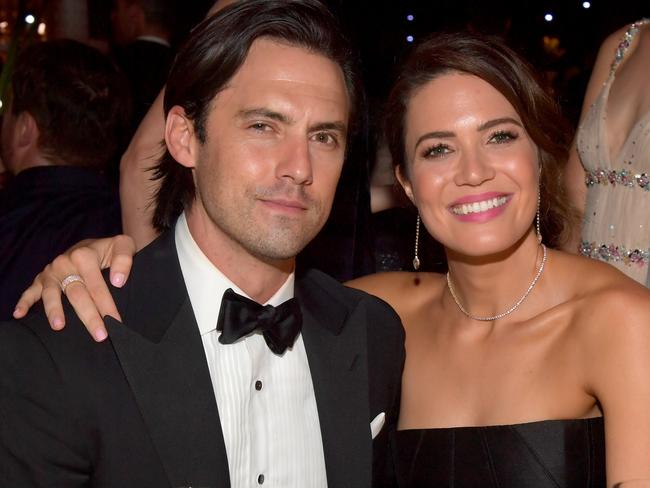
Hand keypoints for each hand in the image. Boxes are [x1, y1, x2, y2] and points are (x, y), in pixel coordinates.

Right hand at [13, 235, 136, 341]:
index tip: (116, 322)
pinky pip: (31, 291)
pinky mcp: (42, 278)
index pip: (97, 286)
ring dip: (54, 311)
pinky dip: (24, 302)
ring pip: (52, 294)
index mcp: (85, 256)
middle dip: (89, 316)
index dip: (107, 305)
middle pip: (77, 294)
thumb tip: (117, 281)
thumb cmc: (110, 249)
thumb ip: (124, 259)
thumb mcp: (123, 245)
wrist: (93, 246)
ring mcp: (52, 272)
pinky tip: (19, 314)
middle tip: (100, 335)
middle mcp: (65, 263)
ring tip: (59, 327)